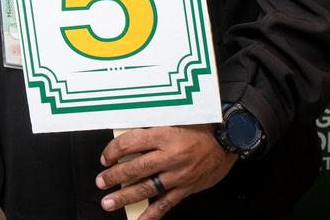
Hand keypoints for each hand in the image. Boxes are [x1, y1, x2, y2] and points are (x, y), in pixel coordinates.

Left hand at [95, 125, 235, 217]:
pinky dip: (151, 214)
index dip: (114, 151)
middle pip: (136, 168)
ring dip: (125, 196)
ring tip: (109, 202)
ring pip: (147, 188)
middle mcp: (170, 157)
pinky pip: (166, 204)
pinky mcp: (186, 189)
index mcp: (164, 135)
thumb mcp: (175, 118)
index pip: (131, 143)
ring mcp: (178, 175)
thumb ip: (152, 126)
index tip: (105, 158)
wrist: (228, 142)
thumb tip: (128, 131)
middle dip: (114, 176)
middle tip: (101, 182)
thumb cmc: (201, 128)